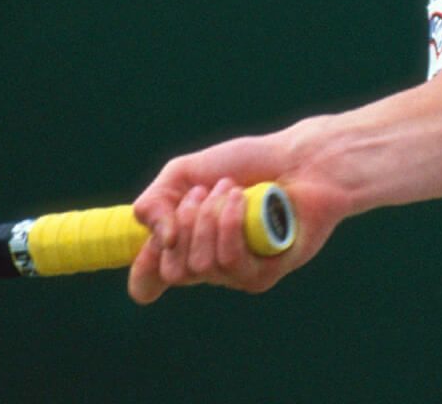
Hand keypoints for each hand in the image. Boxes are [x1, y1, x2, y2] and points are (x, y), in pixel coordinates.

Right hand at [128, 132, 338, 303]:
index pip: (149, 282)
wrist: (299, 158)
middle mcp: (208, 266)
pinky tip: (243, 199)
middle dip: (184, 221)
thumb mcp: (185, 173)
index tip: (160, 238)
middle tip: (204, 193)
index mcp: (185, 245)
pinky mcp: (263, 275)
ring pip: (199, 265)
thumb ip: (154, 202)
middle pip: (172, 270)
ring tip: (232, 190)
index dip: (143, 270)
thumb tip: (162, 241)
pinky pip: (230, 261)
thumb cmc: (247, 165)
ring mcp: (235, 274)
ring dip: (210, 217)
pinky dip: (231, 222)